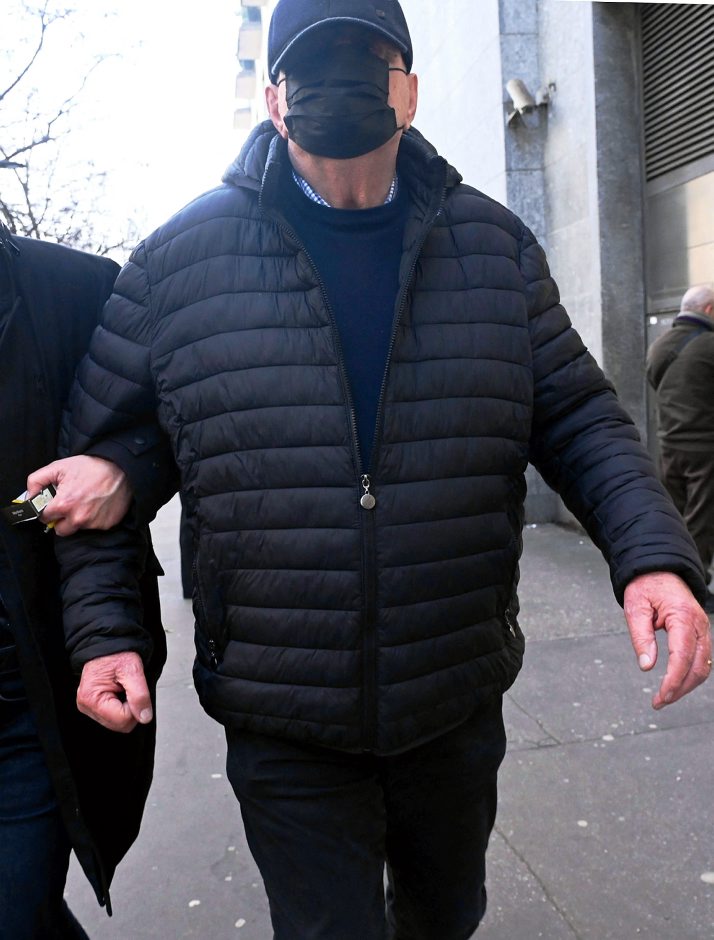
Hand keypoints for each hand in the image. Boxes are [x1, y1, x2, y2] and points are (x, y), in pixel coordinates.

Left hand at [27, 456, 131, 535]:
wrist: (122, 468)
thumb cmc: (91, 467)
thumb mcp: (59, 467)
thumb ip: (36, 481)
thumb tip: (28, 496)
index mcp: (64, 505)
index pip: (45, 518)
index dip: (48, 510)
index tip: (54, 504)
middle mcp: (78, 518)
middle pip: (60, 530)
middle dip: (61, 519)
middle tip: (69, 505)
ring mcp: (93, 523)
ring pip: (78, 528)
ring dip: (79, 519)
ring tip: (87, 501)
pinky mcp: (106, 525)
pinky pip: (94, 527)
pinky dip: (94, 518)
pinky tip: (98, 504)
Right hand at [77, 652, 152, 732]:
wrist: (107, 646)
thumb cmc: (116, 654)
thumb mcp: (133, 670)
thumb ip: (140, 695)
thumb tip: (145, 717)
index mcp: (92, 698)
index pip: (122, 720)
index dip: (135, 707)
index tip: (133, 690)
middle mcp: (86, 706)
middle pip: (119, 725)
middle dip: (131, 709)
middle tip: (129, 689)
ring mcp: (88, 708)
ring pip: (117, 723)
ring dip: (126, 708)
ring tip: (123, 689)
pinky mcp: (93, 707)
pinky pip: (113, 717)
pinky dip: (120, 706)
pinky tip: (118, 693)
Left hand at [623, 572, 711, 708]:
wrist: (657, 569)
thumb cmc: (646, 584)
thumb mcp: (635, 607)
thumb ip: (641, 637)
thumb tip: (646, 666)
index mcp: (683, 616)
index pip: (683, 656)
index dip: (674, 680)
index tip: (661, 696)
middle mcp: (699, 624)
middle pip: (699, 666)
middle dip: (681, 688)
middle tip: (659, 701)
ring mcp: (703, 628)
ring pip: (703, 665)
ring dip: (687, 685)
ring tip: (665, 697)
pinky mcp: (700, 632)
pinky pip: (701, 658)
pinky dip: (691, 674)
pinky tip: (676, 683)